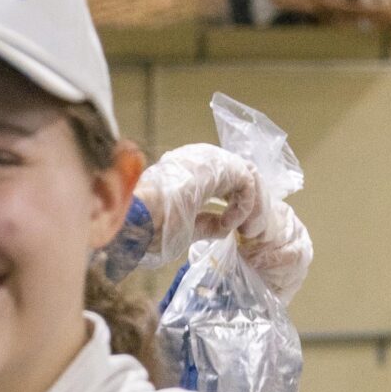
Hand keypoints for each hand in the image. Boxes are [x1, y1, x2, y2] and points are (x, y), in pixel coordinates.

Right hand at [138, 143, 314, 302]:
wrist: (139, 220)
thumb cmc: (151, 228)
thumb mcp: (185, 230)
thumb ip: (206, 225)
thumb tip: (225, 227)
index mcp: (188, 175)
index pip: (224, 183)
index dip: (235, 206)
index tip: (237, 231)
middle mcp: (199, 163)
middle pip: (238, 177)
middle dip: (249, 204)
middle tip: (251, 230)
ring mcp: (208, 161)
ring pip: (245, 177)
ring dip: (252, 205)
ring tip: (249, 229)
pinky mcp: (217, 165)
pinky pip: (245, 181)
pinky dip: (244, 204)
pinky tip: (231, 221)